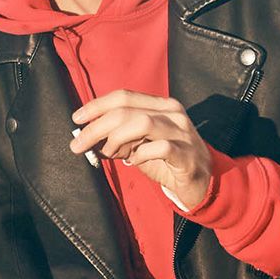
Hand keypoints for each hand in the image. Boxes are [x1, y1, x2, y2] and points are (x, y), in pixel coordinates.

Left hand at [70, 90, 211, 208]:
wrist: (202, 182)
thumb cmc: (168, 161)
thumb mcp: (141, 145)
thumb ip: (119, 137)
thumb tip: (88, 137)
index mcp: (161, 105)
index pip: (124, 96)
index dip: (97, 105)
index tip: (77, 119)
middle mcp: (173, 113)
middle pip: (127, 110)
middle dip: (97, 127)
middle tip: (79, 144)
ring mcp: (182, 132)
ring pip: (142, 124)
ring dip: (117, 140)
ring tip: (110, 154)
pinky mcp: (187, 154)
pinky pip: (159, 148)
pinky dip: (140, 155)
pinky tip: (134, 162)